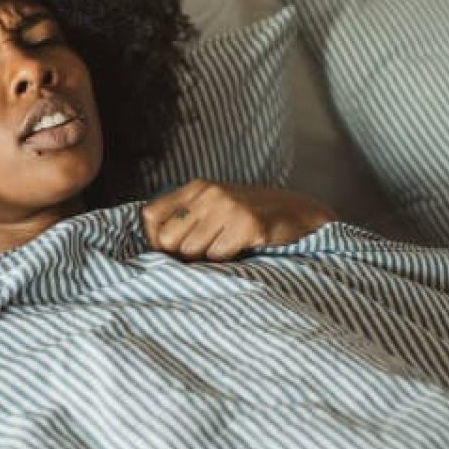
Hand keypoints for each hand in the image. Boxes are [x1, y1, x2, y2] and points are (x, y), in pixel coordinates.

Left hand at [141, 179, 337, 261]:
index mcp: (195, 188)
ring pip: (191, 251)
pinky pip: (218, 255)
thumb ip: (185, 219)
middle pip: (168, 238)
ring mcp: (228, 206)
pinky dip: (227, 260)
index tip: (169, 252)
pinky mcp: (247, 223)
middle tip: (205, 251)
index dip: (153, 239)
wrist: (298, 213)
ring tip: (227, 246)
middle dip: (182, 254)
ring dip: (207, 258)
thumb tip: (155, 247)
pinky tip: (242, 248)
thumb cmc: (250, 216)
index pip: (149, 215)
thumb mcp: (213, 208)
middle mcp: (208, 193)